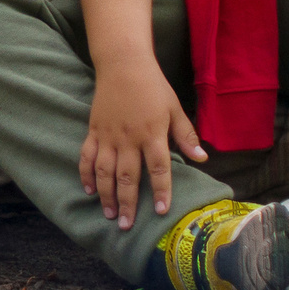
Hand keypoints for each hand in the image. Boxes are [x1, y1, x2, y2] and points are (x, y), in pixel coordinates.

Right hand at [79, 57, 208, 229]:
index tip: (162, 211)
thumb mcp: (175, 109)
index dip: (161, 191)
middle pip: (127, 177)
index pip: (158, 168)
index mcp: (152, 133)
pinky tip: (88, 189)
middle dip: (128, 203)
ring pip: (104, 171)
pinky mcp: (94, 130)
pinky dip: (86, 173)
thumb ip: (187, 136)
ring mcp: (108, 135)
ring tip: (109, 214)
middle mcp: (129, 138)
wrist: (123, 64)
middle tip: (127, 226)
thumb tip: (202, 159)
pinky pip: (87, 156)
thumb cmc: (153, 87)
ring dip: (106, 195)